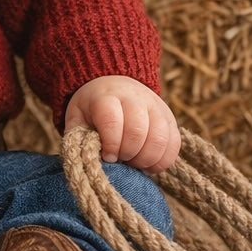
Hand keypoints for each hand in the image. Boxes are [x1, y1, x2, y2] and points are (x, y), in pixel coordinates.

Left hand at [64, 75, 180, 174]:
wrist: (114, 85)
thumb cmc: (93, 108)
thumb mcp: (77, 116)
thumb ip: (78, 136)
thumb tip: (86, 161)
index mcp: (107, 96)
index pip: (112, 121)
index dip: (110, 144)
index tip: (107, 157)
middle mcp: (134, 98)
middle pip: (138, 131)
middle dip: (128, 153)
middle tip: (120, 161)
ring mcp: (156, 106)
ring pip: (160, 138)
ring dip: (147, 159)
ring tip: (134, 164)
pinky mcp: (170, 118)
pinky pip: (174, 143)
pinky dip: (163, 160)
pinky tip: (148, 165)